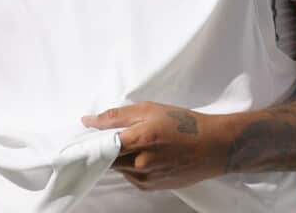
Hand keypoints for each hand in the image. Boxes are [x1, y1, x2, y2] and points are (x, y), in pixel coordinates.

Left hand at [83, 102, 225, 190]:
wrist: (213, 147)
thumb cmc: (185, 124)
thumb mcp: (152, 109)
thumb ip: (118, 116)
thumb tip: (89, 121)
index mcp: (139, 139)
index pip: (100, 146)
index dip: (89, 143)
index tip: (82, 140)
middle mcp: (139, 162)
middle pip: (107, 159)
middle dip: (106, 149)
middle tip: (115, 138)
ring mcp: (144, 177)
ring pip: (118, 168)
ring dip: (120, 158)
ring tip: (139, 145)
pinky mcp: (150, 186)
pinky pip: (130, 176)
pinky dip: (131, 166)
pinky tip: (147, 156)